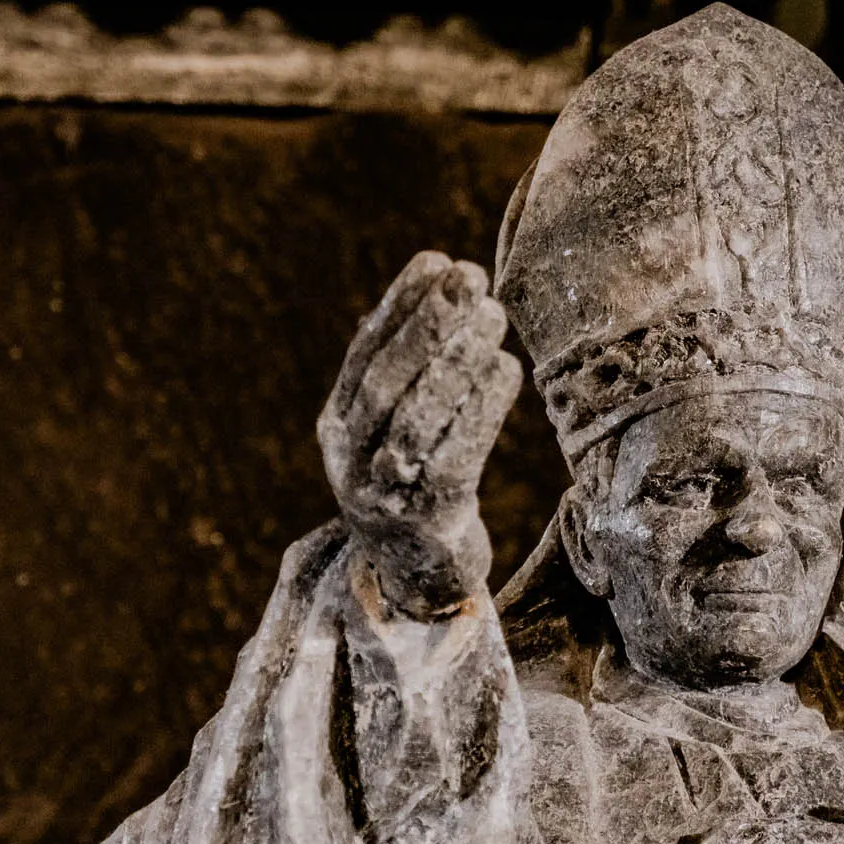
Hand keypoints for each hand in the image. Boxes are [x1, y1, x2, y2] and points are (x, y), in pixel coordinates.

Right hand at [318, 251, 521, 618]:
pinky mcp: (426, 524)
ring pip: (417, 420)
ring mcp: (383, 496)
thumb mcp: (392, 432)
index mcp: (337, 429)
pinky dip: (480, 412)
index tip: (436, 261)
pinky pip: (454, 460)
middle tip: (470, 279)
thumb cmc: (414, 486)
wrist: (417, 581)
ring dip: (457, 361)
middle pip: (385, 384)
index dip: (398, 306)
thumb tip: (429, 289)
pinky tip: (506, 371)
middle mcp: (349, 461)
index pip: (363, 355)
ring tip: (494, 317)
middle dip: (428, 325)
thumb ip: (402, 372)